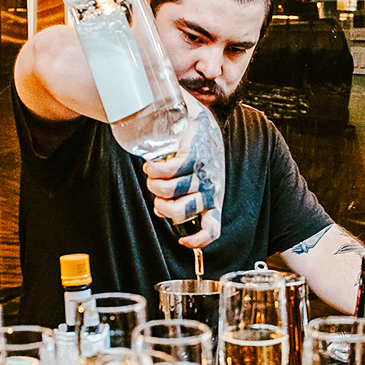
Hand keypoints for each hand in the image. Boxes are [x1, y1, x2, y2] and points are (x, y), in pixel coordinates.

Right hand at [144, 99, 224, 249]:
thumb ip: (182, 199)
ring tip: (152, 175)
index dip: (198, 241)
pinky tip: (151, 165)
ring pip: (167, 191)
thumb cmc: (198, 158)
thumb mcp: (196, 183)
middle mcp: (210, 189)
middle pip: (179, 212)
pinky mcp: (192, 156)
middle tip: (157, 193)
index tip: (181, 240)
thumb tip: (160, 211)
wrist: (203, 123)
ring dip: (153, 184)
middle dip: (160, 206)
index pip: (213, 228)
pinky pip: (166, 172)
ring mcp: (202, 173)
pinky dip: (153, 170)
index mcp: (213, 199)